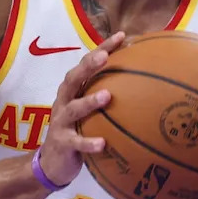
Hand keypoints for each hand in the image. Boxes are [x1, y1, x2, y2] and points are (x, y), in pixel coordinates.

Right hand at [36, 32, 125, 186]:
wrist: (53, 162)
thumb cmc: (77, 128)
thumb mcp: (89, 110)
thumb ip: (106, 94)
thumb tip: (144, 82)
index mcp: (72, 90)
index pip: (86, 63)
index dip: (102, 48)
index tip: (121, 36)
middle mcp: (64, 101)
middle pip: (73, 78)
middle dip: (88, 66)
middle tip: (105, 57)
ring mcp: (61, 122)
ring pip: (74, 108)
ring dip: (89, 101)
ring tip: (107, 96)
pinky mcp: (62, 143)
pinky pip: (76, 142)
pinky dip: (88, 143)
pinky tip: (102, 143)